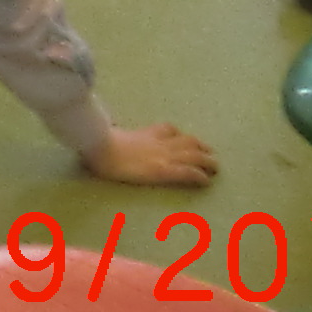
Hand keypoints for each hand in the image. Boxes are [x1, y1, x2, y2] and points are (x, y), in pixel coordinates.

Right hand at [85, 122, 220, 189]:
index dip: (180, 135)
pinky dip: (199, 176)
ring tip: (215, 168)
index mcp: (145, 133)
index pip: (167, 129)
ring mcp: (163, 156)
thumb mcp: (107, 133)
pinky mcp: (164, 170)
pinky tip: (205, 182)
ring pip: (194, 154)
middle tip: (210, 155)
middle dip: (202, 147)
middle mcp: (159, 142)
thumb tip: (109, 134)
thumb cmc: (97, 143)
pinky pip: (188, 172)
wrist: (100, 147)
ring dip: (207, 160)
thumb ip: (115, 134)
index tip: (186, 141)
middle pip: (188, 141)